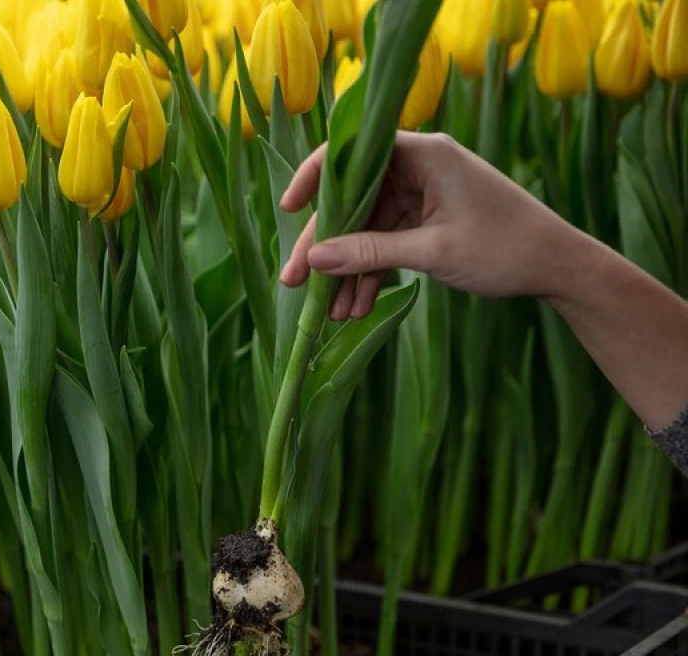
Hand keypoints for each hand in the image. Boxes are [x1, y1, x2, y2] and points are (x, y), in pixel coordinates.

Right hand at [278, 131, 587, 319]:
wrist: (559, 267)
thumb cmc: (505, 248)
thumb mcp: (432, 252)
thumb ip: (370, 253)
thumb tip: (315, 260)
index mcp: (424, 154)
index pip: (353, 153)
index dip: (314, 178)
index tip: (288, 210)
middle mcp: (419, 166)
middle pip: (353, 199)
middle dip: (325, 245)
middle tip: (294, 281)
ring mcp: (422, 193)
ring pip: (366, 227)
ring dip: (349, 269)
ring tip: (333, 311)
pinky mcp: (427, 218)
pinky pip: (385, 241)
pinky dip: (372, 271)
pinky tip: (357, 305)